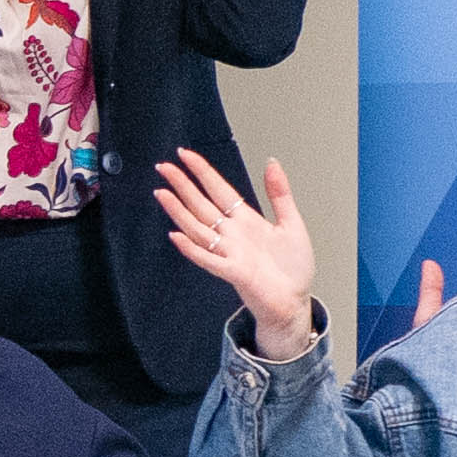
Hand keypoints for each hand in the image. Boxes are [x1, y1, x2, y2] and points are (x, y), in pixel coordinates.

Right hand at [154, 150, 323, 360]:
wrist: (295, 302)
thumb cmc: (292, 268)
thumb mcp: (291, 223)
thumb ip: (280, 194)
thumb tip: (272, 162)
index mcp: (246, 220)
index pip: (218, 190)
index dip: (202, 172)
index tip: (185, 155)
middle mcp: (232, 234)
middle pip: (201, 205)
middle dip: (182, 185)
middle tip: (164, 167)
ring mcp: (230, 253)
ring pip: (198, 229)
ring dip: (179, 212)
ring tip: (162, 194)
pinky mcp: (234, 273)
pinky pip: (209, 259)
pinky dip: (192, 249)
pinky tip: (177, 236)